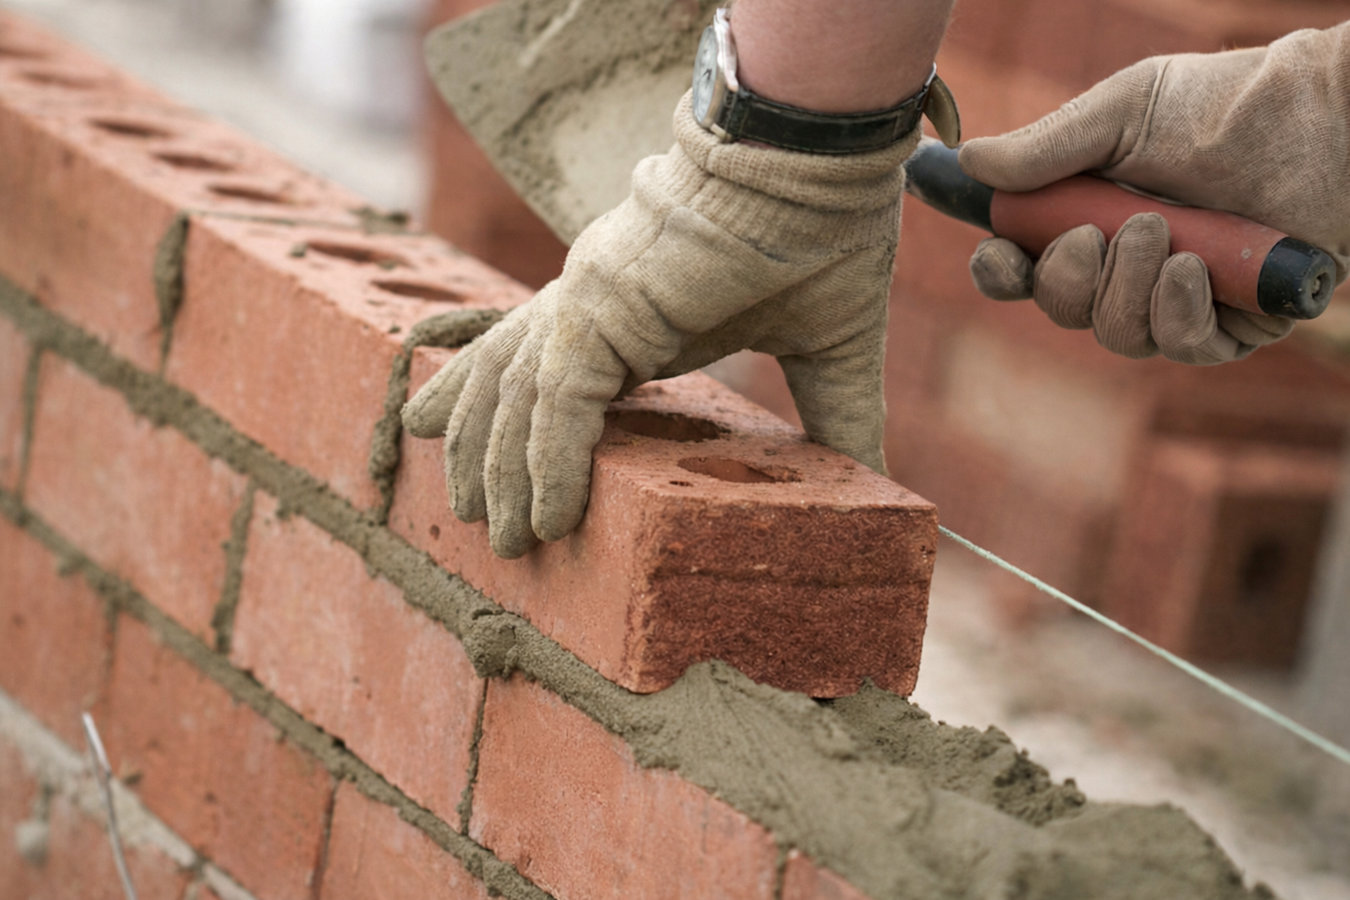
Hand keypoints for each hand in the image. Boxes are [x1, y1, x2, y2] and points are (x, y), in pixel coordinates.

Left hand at [402, 93, 916, 557]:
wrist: (821, 161)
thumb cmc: (825, 235)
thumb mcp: (822, 350)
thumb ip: (834, 423)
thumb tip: (878, 488)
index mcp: (633, 308)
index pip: (553, 373)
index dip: (523, 427)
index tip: (510, 484)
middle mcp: (592, 302)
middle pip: (509, 383)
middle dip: (486, 456)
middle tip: (474, 519)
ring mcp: (587, 298)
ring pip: (515, 398)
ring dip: (500, 472)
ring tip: (496, 538)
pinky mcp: (599, 306)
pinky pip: (554, 401)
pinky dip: (546, 464)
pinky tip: (547, 518)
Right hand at [958, 24, 1349, 363]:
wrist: (1316, 121)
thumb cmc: (1221, 106)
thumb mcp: (1121, 114)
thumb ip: (1046, 146)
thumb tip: (972, 162)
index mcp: (1089, 220)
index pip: (1024, 269)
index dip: (1002, 274)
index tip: (999, 259)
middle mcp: (1127, 267)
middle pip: (1062, 309)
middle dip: (1067, 281)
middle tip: (1096, 234)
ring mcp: (1178, 300)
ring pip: (1117, 334)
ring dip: (1126, 290)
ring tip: (1162, 234)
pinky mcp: (1232, 325)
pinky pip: (1181, 348)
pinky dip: (1176, 314)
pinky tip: (1191, 270)